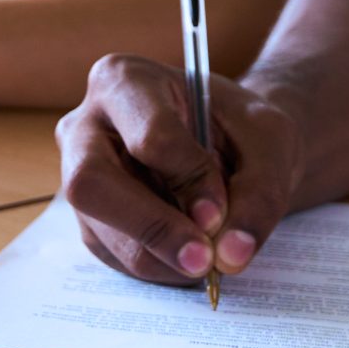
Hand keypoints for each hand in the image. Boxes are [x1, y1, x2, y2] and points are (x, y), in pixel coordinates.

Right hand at [57, 52, 302, 287]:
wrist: (232, 145)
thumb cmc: (243, 128)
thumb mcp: (270, 142)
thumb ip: (259, 192)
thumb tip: (231, 255)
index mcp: (126, 80)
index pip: (149, 136)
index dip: (188, 179)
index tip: (219, 213)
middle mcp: (86, 126)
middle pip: (90, 184)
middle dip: (152, 227)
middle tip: (204, 259)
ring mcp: (78, 177)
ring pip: (103, 233)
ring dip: (163, 257)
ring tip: (211, 255)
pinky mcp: (91, 221)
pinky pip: (115, 258)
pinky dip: (160, 268)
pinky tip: (192, 255)